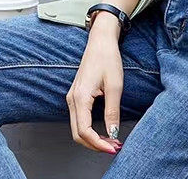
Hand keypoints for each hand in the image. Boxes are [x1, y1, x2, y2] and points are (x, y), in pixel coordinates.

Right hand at [66, 16, 124, 154]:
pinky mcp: (76, 96)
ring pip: (77, 128)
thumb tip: (112, 133)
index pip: (84, 131)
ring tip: (110, 141)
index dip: (98, 144)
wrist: (101, 40)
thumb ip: (112, 111)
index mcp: (80, 98)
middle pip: (78, 134)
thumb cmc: (107, 57)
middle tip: (113, 147)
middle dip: (95, 144)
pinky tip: (102, 129)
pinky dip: (89, 129)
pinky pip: (79, 119)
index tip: (112, 148)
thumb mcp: (115, 85)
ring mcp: (72, 97)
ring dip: (92, 138)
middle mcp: (72, 99)